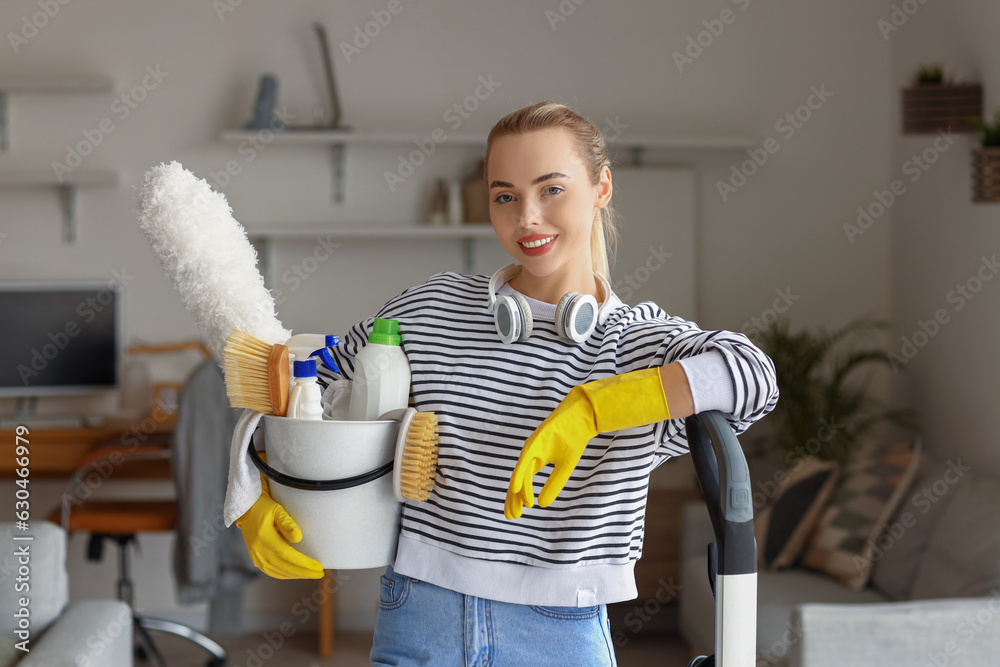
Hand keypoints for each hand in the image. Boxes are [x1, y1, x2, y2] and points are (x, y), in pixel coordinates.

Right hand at [237, 454, 323, 578]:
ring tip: (311, 573)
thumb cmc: (264, 508)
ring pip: (278, 572)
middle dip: (304, 572)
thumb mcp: (277, 510)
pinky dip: (285, 574)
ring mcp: (256, 556)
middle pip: (285, 567)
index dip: (304, 563)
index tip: (319, 566)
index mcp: (265, 538)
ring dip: (296, 575)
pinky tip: (295, 574)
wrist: (247, 511)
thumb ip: (287, 523)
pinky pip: (271, 572)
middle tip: (320, 573)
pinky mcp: (255, 559)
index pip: (288, 555)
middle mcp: (259, 550)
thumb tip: (299, 538)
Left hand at [504, 367, 670, 519]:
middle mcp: (530, 454)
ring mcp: (532, 447)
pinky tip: (516, 488)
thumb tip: (542, 504)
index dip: (517, 498)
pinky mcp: (537, 441)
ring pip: (520, 472)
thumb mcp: (565, 467)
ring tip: (518, 508)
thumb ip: (554, 484)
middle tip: (511, 517)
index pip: (522, 481)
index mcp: (536, 459)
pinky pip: (525, 461)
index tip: (515, 515)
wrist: (582, 417)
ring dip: (517, 491)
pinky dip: (520, 474)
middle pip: (517, 479)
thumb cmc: (574, 438)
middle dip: (512, 498)